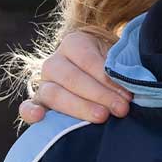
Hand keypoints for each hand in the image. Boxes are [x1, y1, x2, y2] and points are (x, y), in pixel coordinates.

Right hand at [17, 29, 132, 123]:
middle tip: (121, 109)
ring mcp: (44, 83)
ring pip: (54, 94)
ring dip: (79, 107)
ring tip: (101, 117)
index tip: (128, 94)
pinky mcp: (38, 104)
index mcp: (74, 43)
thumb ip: (122, 68)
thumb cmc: (113, 68)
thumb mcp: (118, 60)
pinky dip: (30, 112)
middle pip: (72, 78)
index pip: (88, 59)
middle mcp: (55, 61)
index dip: (108, 78)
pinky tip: (39, 118)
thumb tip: (134, 82)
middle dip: (99, 95)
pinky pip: (28, 107)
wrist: (99, 77)